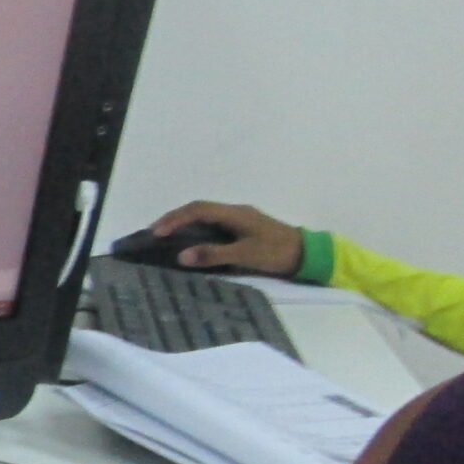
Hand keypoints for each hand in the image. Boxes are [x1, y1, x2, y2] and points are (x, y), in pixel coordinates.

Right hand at [145, 200, 303, 276]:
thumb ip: (214, 254)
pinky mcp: (244, 228)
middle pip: (199, 208)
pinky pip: (213, 223)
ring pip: (206, 215)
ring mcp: (240, 219)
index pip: (198, 209)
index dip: (175, 219)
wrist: (308, 254)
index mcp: (235, 213)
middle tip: (155, 233)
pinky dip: (197, 229)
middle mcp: (235, 212)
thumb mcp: (246, 255)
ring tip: (167, 236)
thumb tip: (182, 255)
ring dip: (185, 222)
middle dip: (175, 218)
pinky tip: (191, 240)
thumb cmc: (277, 252)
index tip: (157, 233)